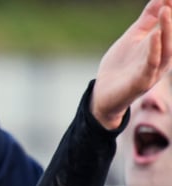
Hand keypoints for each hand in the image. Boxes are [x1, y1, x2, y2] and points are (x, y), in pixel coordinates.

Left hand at [92, 0, 171, 128]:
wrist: (103, 93)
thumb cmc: (120, 65)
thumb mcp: (133, 37)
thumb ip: (147, 20)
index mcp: (160, 48)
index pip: (169, 28)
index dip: (170, 11)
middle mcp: (161, 60)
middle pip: (171, 37)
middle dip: (171, 19)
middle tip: (169, 1)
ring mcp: (153, 72)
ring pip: (165, 50)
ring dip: (167, 30)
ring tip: (165, 11)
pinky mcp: (142, 82)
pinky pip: (151, 64)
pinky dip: (154, 49)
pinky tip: (154, 35)